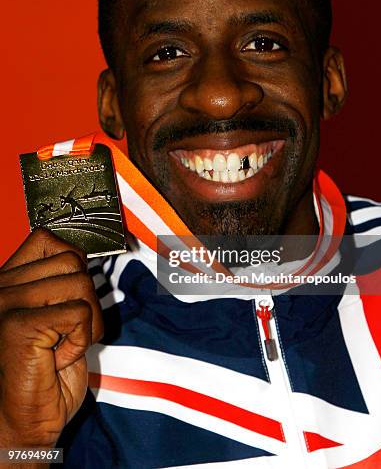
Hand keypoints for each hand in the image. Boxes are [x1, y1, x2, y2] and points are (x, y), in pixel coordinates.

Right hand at [0, 229, 103, 447]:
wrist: (22, 426)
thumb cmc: (42, 376)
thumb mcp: (52, 318)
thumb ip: (58, 284)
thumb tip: (81, 257)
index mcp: (6, 282)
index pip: (47, 240)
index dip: (73, 265)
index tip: (70, 299)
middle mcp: (2, 288)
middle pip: (73, 261)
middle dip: (85, 301)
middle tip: (65, 332)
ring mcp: (6, 303)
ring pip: (80, 283)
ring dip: (86, 321)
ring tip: (62, 344)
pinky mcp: (19, 324)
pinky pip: (80, 312)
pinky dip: (82, 338)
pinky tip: (59, 356)